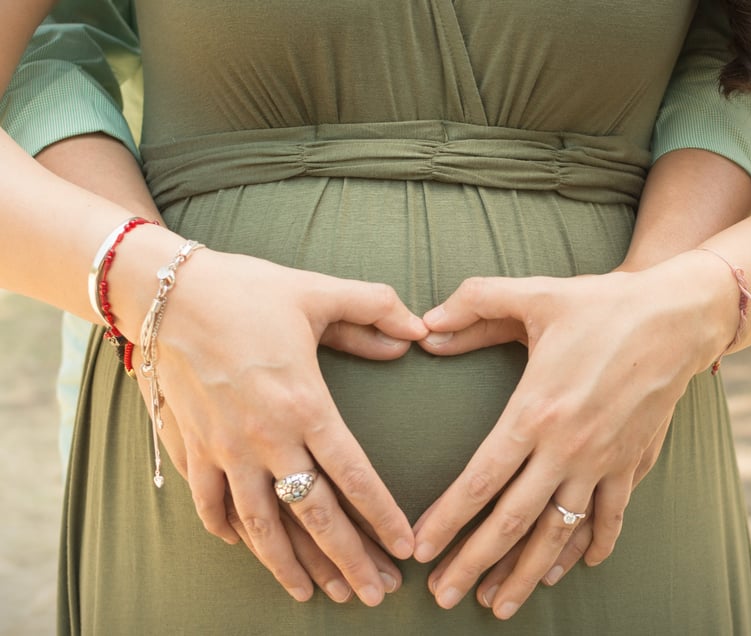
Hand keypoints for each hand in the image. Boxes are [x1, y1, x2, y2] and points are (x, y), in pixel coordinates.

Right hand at [132, 249, 427, 605]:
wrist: (166, 294)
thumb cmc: (247, 291)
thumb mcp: (316, 293)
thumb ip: (374, 309)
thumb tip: (419, 330)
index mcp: (305, 405)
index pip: (354, 476)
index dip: (382, 517)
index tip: (404, 549)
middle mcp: (266, 439)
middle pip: (314, 516)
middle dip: (348, 560)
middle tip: (376, 595)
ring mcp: (224, 450)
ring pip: (260, 526)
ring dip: (290, 565)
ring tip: (314, 596)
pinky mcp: (192, 448)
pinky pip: (210, 506)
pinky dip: (229, 533)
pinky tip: (245, 548)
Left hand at [413, 263, 726, 617]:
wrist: (678, 317)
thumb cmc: (602, 305)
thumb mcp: (535, 295)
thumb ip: (475, 304)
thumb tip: (426, 324)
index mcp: (535, 412)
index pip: (481, 480)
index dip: (447, 519)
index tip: (422, 550)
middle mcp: (567, 449)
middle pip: (512, 521)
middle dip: (474, 563)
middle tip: (444, 597)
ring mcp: (602, 462)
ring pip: (558, 534)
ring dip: (526, 574)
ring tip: (497, 605)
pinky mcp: (632, 464)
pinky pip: (609, 519)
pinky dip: (588, 548)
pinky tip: (572, 570)